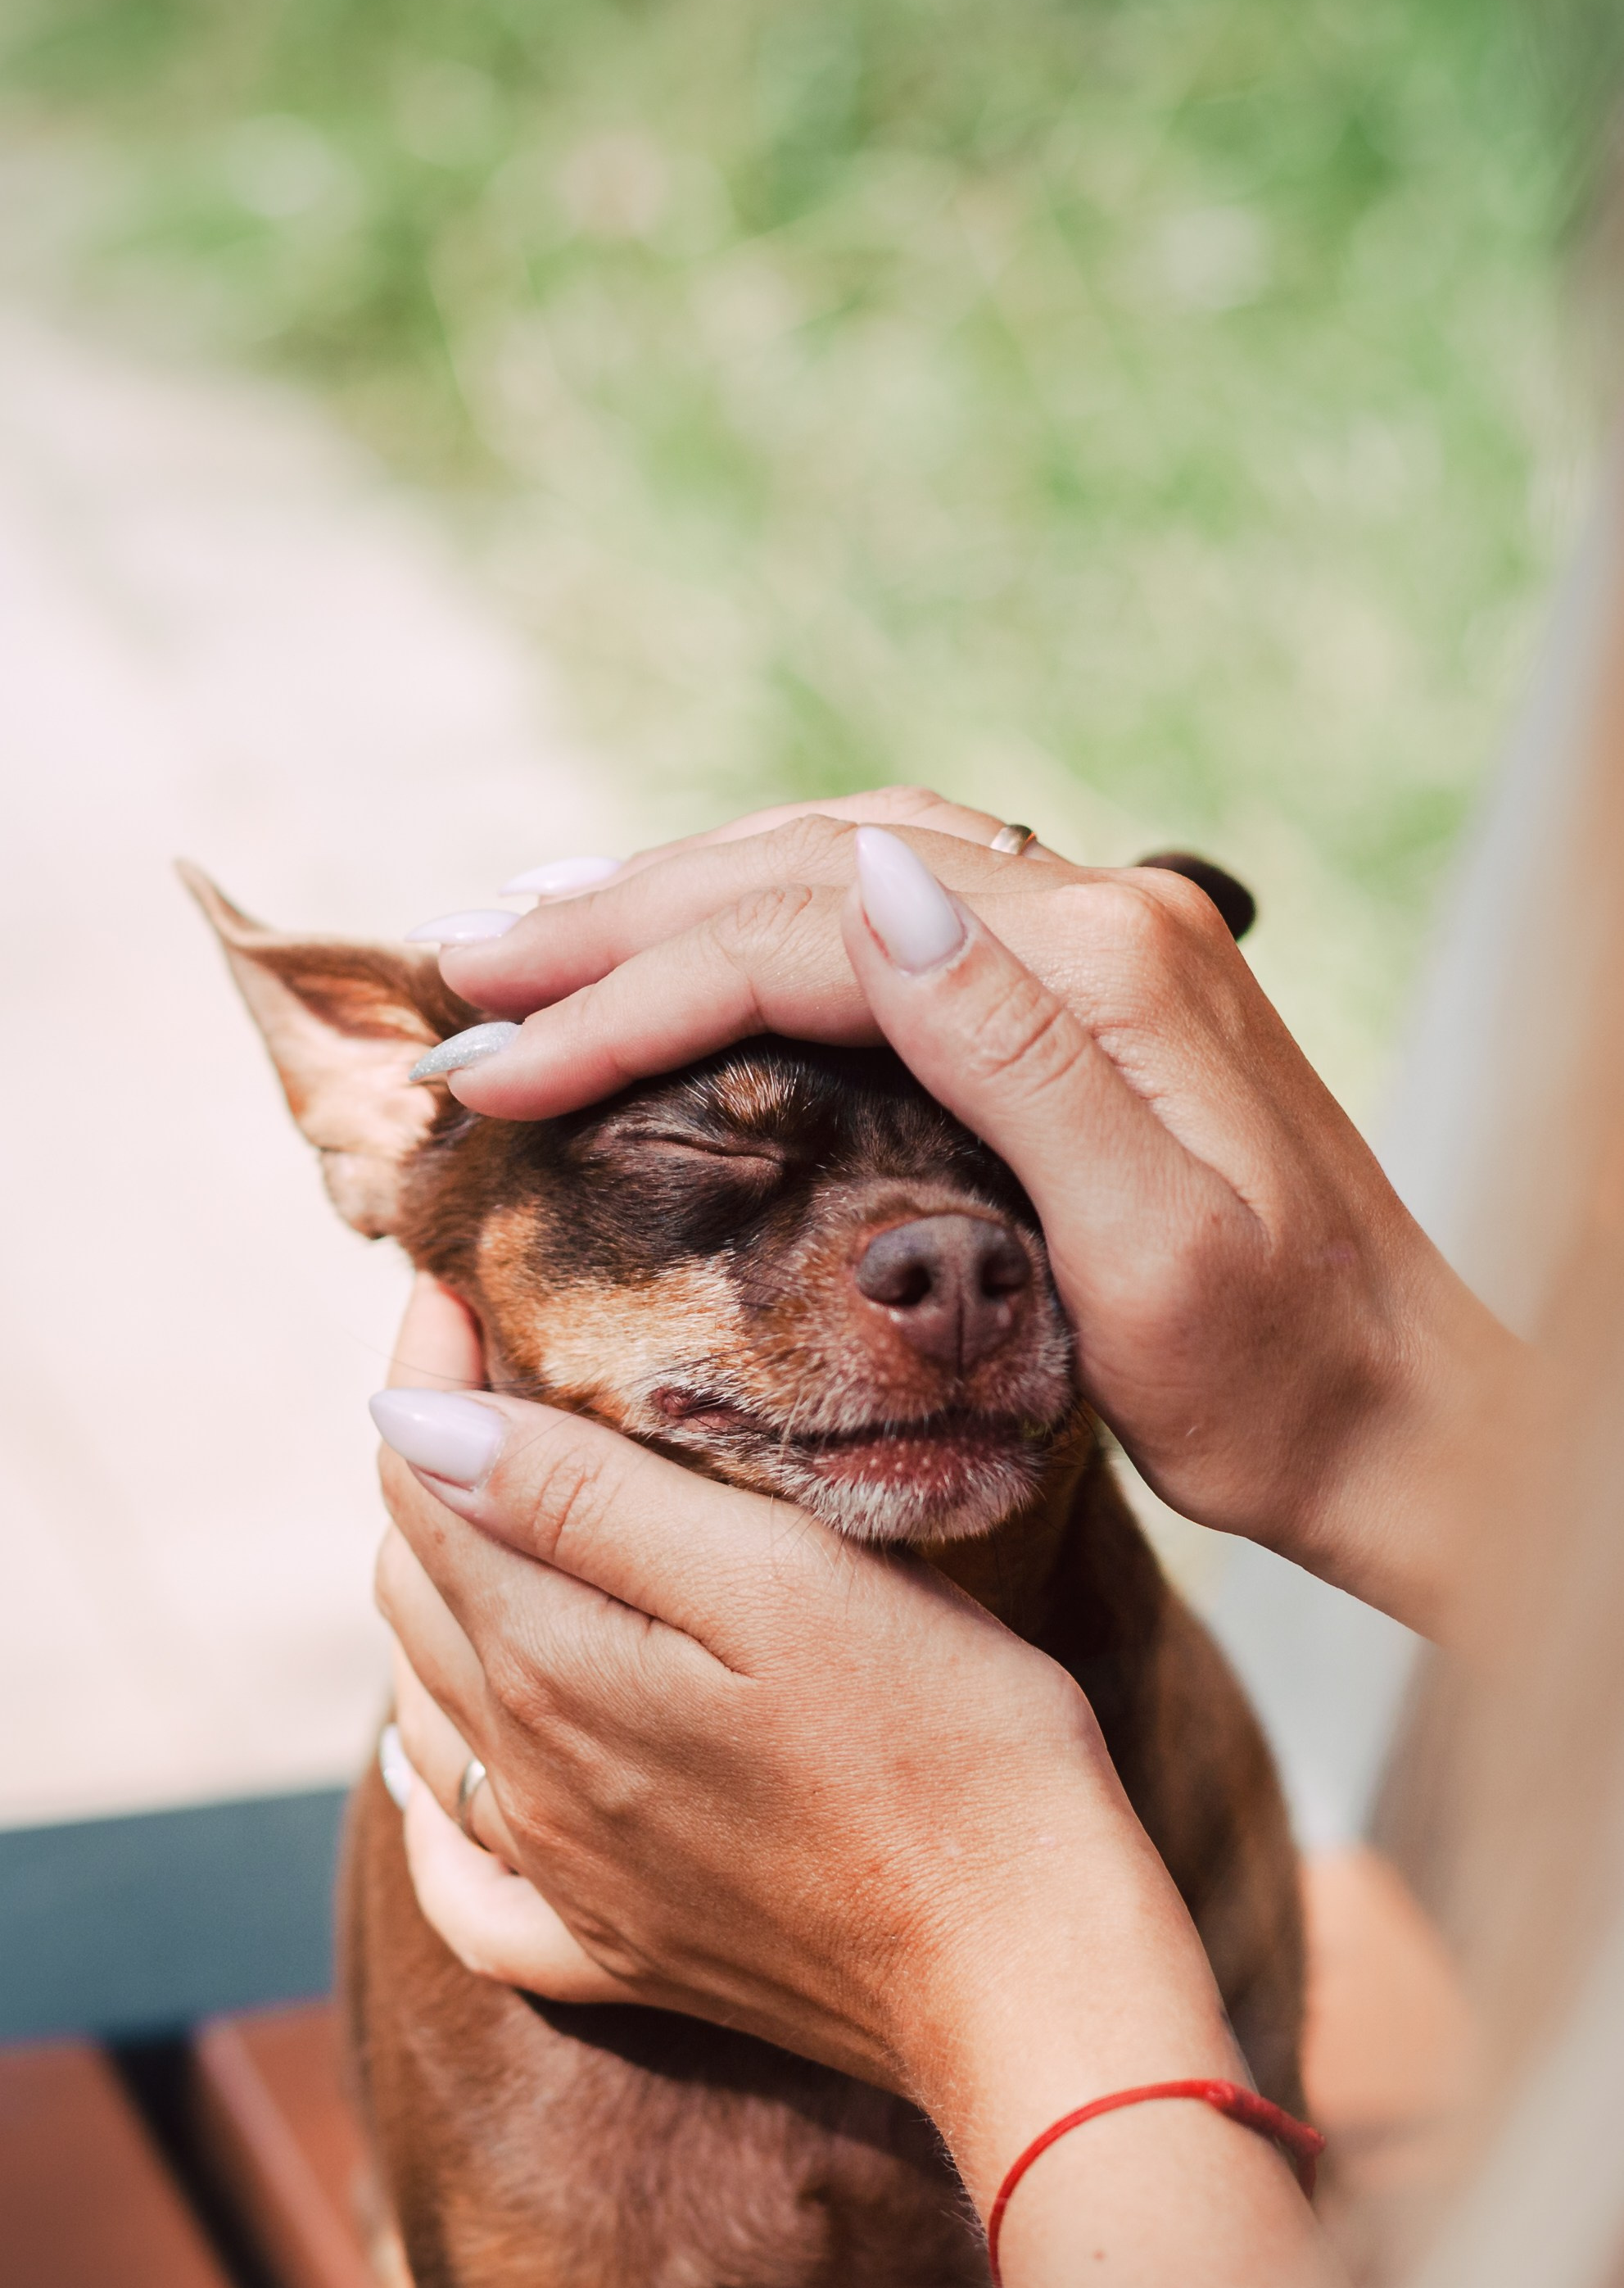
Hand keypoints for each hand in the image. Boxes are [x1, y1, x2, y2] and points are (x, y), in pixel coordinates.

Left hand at [371, 1289, 1234, 2152]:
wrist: (1032, 1974)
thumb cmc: (945, 1743)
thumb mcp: (777, 1579)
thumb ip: (584, 1502)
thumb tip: (411, 1427)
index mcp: (557, 1664)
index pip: (422, 1482)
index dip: (424, 1371)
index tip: (452, 1285)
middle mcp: (531, 1775)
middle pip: (416, 1585)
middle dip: (430, 1462)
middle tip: (489, 1371)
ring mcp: (571, 1874)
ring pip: (434, 1703)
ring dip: (438, 1591)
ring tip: (489, 1507)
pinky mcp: (624, 1947)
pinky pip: (468, 1885)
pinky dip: (437, 1803)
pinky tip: (453, 1765)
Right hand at [422, 793, 1529, 1638]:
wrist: (1407, 1419)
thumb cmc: (1280, 1387)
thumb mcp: (1153, 1256)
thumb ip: (1017, 1054)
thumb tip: (877, 886)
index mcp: (1100, 969)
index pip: (806, 936)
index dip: (631, 991)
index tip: (490, 1065)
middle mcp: (1099, 917)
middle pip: (809, 874)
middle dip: (621, 924)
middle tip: (465, 980)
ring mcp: (1099, 942)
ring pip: (842, 869)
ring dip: (680, 898)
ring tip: (537, 940)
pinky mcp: (1089, 992)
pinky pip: (896, 908)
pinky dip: (770, 916)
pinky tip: (701, 934)